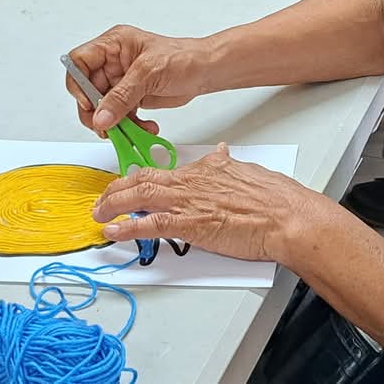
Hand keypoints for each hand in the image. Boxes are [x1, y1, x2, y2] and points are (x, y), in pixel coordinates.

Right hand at [65, 25, 210, 135]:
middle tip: (106, 127)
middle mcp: (113, 62)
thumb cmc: (184, 58)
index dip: (78, 83)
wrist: (206, 71)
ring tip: (130, 130)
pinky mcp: (131, 97)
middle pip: (87, 90)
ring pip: (102, 108)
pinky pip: (119, 116)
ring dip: (115, 123)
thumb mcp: (149, 73)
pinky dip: (129, 126)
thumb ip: (122, 96)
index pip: (79, 61)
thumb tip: (101, 116)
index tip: (89, 103)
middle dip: (96, 112)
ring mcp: (121, 81)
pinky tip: (144, 127)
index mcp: (113, 44)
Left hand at [93, 144, 324, 262]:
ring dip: (113, 206)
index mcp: (205, 168)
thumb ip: (227, 164)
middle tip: (103, 198)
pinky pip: (149, 224)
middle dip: (117, 189)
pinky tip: (112, 231)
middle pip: (143, 179)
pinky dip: (126, 227)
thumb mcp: (246, 170)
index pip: (163, 169)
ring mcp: (188, 202)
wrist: (285, 216)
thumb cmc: (273, 199)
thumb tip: (222, 153)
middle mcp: (191, 181)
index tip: (128, 182)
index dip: (139, 177)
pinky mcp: (189, 224)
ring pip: (139, 197)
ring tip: (98, 214)